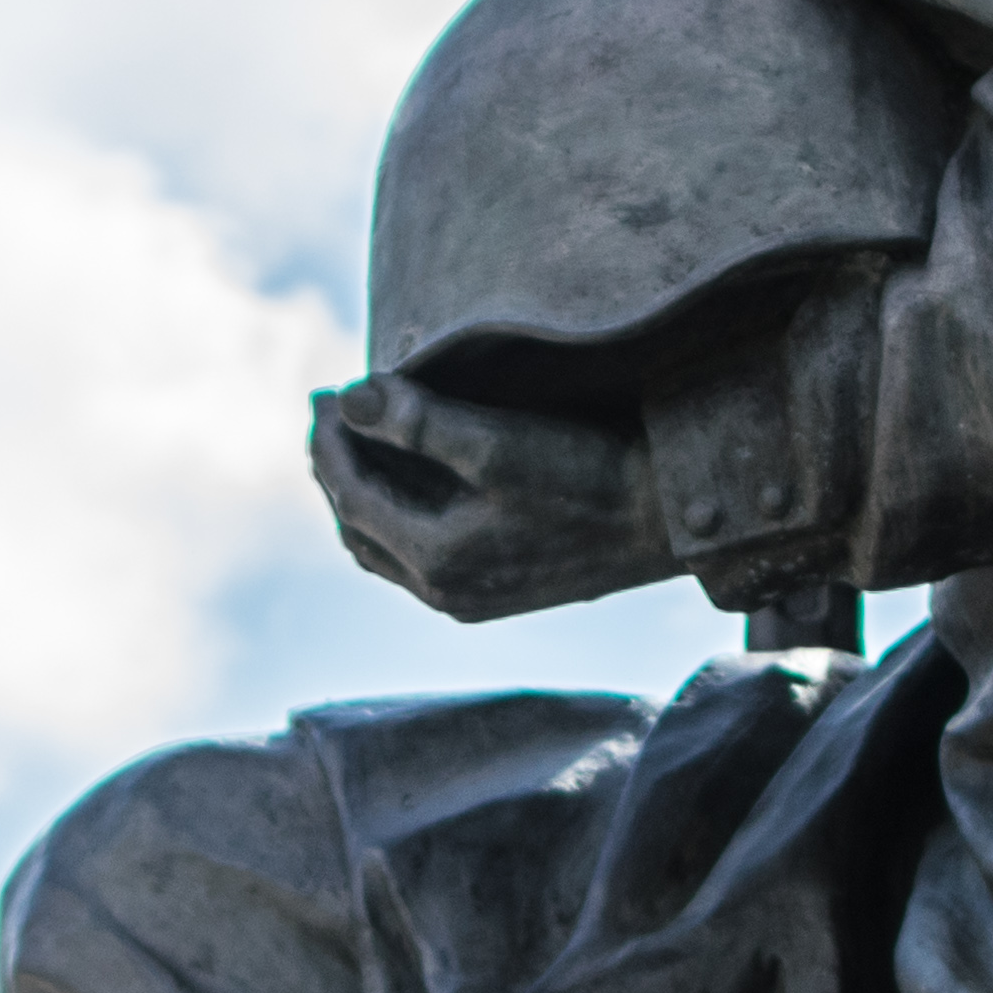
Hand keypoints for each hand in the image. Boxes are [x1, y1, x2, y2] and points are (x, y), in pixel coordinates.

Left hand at [308, 374, 665, 620]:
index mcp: (437, 561)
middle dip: (337, 467)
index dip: (330, 444)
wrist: (669, 522)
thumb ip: (418, 422)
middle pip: (359, 528)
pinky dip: (396, 516)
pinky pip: (417, 558)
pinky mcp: (496, 592)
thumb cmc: (591, 479)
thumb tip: (349, 397)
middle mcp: (445, 593)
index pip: (352, 497)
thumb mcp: (500, 442)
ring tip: (353, 441)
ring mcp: (470, 599)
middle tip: (327, 411)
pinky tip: (405, 485)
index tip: (324, 394)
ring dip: (362, 494)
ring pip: (385, 548)